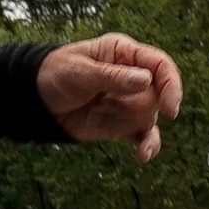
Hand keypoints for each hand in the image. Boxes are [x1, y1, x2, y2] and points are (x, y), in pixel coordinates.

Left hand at [37, 34, 181, 154]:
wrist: (37, 101)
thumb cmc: (56, 75)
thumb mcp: (80, 72)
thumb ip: (113, 77)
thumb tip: (147, 80)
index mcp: (125, 54)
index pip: (161, 66)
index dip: (171, 85)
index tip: (170, 109)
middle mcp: (134, 77)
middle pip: (156, 97)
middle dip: (131, 107)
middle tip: (101, 102)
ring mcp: (130, 102)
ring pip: (148, 118)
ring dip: (124, 122)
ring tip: (96, 113)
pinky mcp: (123, 124)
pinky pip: (144, 136)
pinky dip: (146, 145)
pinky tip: (143, 155)